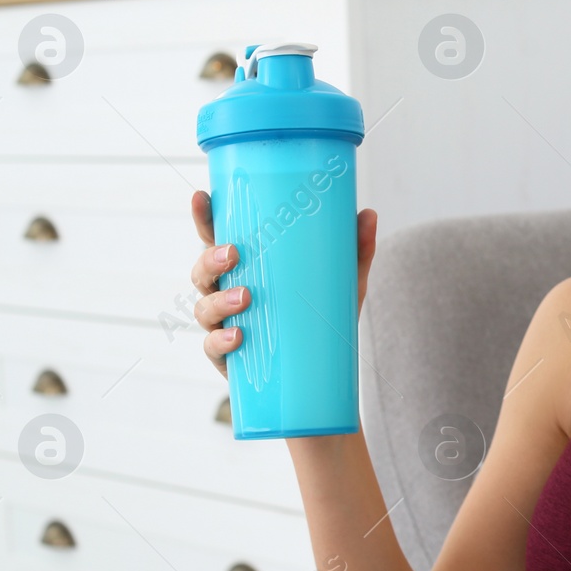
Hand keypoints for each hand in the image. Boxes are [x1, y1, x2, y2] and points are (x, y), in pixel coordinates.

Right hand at [189, 190, 379, 379]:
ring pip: (204, 307)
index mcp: (245, 267)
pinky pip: (213, 348)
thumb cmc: (320, 316)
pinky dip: (221, 342)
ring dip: (219, 301)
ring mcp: (224, 325)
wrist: (319, 373)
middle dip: (210, 260)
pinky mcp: (229, 357)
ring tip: (244, 297)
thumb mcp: (341, 282)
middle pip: (202, 271)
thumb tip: (369, 214)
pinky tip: (238, 337)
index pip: (215, 238)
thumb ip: (354, 251)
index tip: (201, 197)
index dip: (203, 218)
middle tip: (232, 253)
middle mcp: (226, 292)